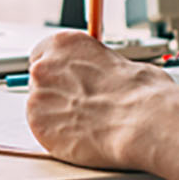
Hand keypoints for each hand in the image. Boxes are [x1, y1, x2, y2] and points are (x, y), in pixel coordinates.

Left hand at [25, 31, 178, 168]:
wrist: (141, 121)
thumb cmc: (139, 92)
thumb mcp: (122, 63)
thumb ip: (99, 67)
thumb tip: (104, 78)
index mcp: (63, 44)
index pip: (43, 54)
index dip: (58, 71)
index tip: (68, 82)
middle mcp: (44, 67)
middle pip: (40, 81)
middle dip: (57, 93)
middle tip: (82, 107)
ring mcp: (37, 97)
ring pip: (41, 108)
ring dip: (58, 115)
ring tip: (87, 124)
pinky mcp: (38, 126)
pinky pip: (43, 130)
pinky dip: (57, 135)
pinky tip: (80, 136)